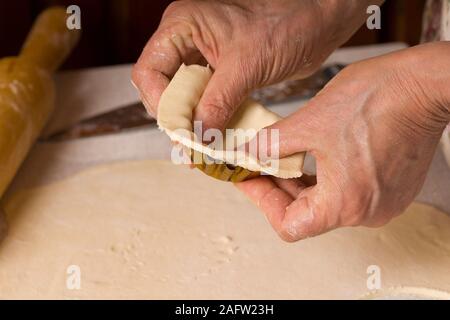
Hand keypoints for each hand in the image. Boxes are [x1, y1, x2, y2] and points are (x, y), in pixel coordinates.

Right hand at [132, 0, 380, 130]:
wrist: (320, 22)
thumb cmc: (286, 24)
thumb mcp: (246, 65)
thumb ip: (217, 102)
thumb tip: (198, 137)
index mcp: (182, 26)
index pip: (150, 71)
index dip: (160, 104)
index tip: (179, 131)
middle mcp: (187, 40)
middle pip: (163, 87)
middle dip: (175, 117)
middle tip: (189, 145)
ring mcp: (204, 56)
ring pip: (184, 96)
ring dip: (192, 122)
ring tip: (201, 147)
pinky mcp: (222, 71)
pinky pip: (206, 99)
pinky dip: (210, 118)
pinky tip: (215, 137)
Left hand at [237, 42, 449, 241]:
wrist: (425, 84)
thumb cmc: (377, 100)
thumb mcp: (308, 122)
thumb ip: (269, 145)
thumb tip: (246, 155)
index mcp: (343, 205)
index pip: (288, 225)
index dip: (262, 202)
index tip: (249, 180)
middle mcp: (365, 213)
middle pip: (307, 214)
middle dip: (278, 187)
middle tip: (258, 163)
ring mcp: (382, 202)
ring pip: (326, 202)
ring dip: (301, 181)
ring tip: (283, 155)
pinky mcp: (391, 188)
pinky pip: (347, 192)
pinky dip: (325, 178)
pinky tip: (312, 154)